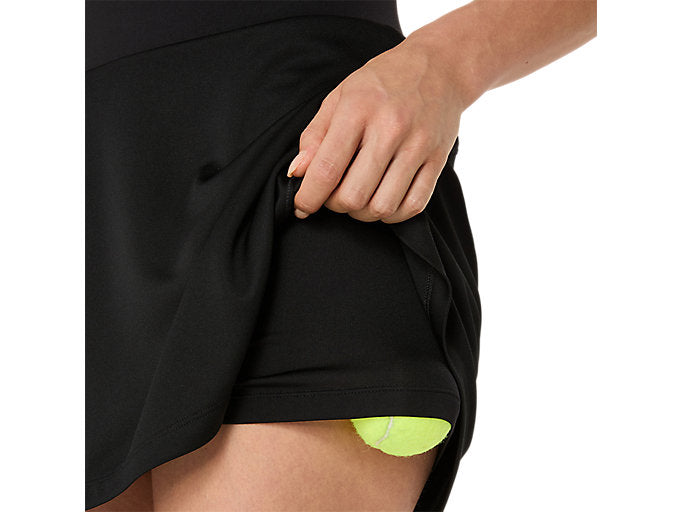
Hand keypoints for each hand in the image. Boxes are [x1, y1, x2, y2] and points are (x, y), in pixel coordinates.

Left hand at [287, 38, 463, 223]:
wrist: (440, 66)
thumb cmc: (382, 82)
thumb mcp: (340, 96)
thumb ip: (314, 136)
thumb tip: (296, 174)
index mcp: (359, 108)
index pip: (327, 169)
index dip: (308, 197)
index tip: (301, 206)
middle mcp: (391, 128)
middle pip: (354, 196)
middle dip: (335, 206)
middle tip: (332, 195)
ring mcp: (418, 146)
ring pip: (382, 207)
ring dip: (363, 214)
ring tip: (358, 198)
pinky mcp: (438, 160)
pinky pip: (413, 206)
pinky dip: (392, 215)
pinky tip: (381, 200)